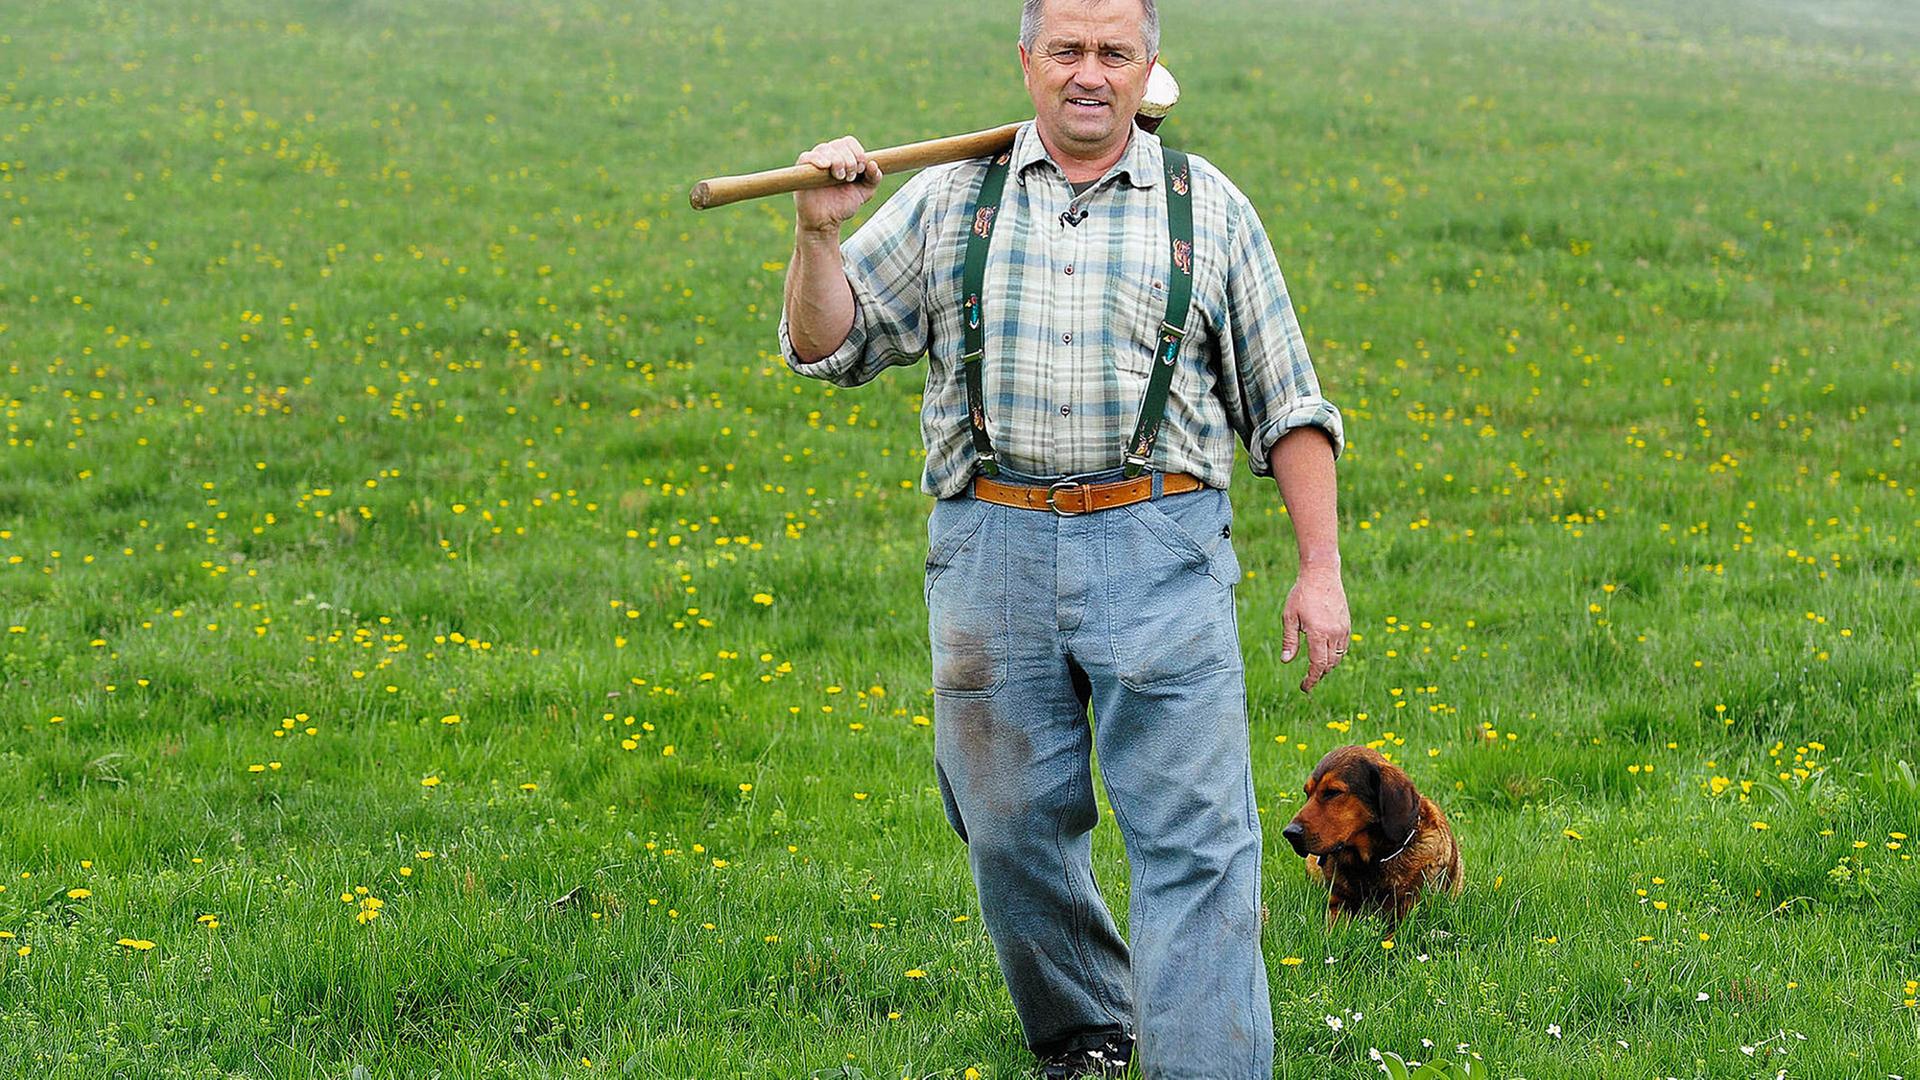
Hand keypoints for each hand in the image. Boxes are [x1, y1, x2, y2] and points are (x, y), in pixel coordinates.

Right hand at [794, 136, 881, 235]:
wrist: (826, 222)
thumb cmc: (842, 205)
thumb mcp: (864, 192)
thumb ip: (873, 178)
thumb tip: (874, 163)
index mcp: (842, 156)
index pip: (849, 142)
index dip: (857, 152)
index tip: (861, 170)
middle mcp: (828, 155)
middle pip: (839, 144)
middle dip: (849, 160)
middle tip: (849, 178)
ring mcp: (814, 162)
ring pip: (825, 149)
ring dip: (837, 161)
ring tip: (839, 178)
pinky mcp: (801, 171)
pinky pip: (807, 157)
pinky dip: (817, 159)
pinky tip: (825, 166)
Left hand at [1280, 564, 1349, 692]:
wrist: (1322, 574)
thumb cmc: (1301, 594)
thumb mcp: (1289, 617)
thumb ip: (1289, 640)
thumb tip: (1286, 661)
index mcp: (1318, 634)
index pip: (1317, 665)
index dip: (1311, 679)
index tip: (1305, 687)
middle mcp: (1333, 634)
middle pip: (1329, 664)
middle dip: (1319, 675)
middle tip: (1308, 680)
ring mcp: (1343, 629)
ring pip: (1338, 657)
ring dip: (1328, 666)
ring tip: (1315, 668)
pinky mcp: (1347, 624)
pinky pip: (1343, 646)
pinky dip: (1336, 654)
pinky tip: (1325, 653)